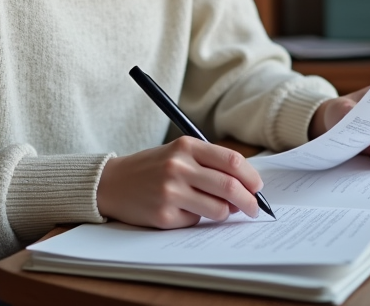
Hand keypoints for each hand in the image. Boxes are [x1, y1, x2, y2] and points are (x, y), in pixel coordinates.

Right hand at [96, 137, 262, 228]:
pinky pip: (195, 221)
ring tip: (213, 209)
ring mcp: (170, 192)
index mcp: (186, 146)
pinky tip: (179, 210)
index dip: (251, 177)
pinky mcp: (164, 215)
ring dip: (223, 213)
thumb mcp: (178, 154)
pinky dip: (195, 218)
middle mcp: (178, 167)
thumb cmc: (152, 168)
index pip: (232, 161)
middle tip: (253, 209)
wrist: (111, 183)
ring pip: (218, 210)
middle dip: (249, 202)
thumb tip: (244, 190)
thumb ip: (209, 166)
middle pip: (230, 187)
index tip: (258, 188)